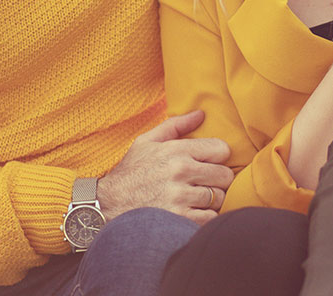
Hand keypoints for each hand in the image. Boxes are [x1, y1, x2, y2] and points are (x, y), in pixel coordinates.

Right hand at [98, 110, 232, 224]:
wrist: (107, 205)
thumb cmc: (130, 172)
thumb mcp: (146, 142)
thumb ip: (176, 125)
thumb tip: (201, 114)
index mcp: (176, 150)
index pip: (221, 149)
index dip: (217, 157)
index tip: (208, 163)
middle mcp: (181, 172)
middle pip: (225, 176)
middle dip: (218, 180)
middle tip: (204, 183)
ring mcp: (181, 197)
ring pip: (219, 198)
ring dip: (211, 200)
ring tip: (195, 198)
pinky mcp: (180, 219)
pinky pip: (210, 218)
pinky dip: (205, 217)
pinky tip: (192, 212)